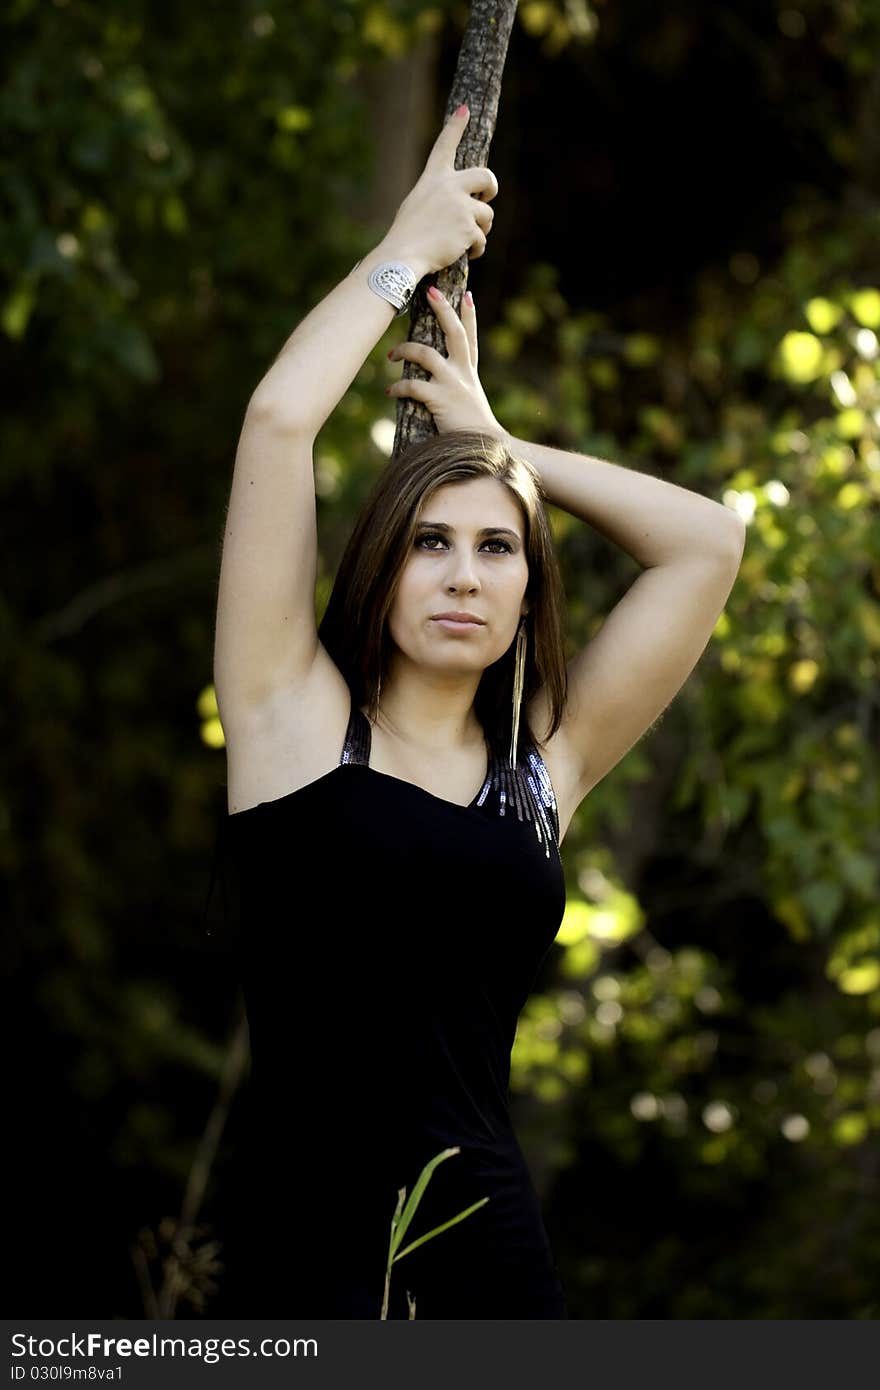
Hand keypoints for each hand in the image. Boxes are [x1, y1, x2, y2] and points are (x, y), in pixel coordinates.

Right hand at [385, 107, 497, 276]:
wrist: (403, 254)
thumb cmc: (406, 234)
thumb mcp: (417, 205)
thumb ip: (439, 198)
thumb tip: (461, 205)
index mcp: (433, 178)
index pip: (445, 145)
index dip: (455, 126)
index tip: (465, 109)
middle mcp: (449, 186)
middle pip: (486, 177)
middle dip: (490, 189)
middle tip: (485, 200)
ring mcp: (460, 206)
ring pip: (486, 215)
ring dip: (481, 229)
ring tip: (465, 241)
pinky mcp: (468, 227)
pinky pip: (481, 239)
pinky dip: (476, 249)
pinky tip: (465, 254)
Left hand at [386, 287, 504, 437]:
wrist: (483, 449)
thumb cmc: (472, 432)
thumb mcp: (468, 403)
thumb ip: (456, 390)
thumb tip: (435, 385)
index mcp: (469, 373)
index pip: (470, 338)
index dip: (469, 316)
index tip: (466, 294)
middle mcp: (463, 373)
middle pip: (454, 332)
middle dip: (443, 310)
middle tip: (430, 291)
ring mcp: (453, 384)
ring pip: (426, 354)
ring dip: (405, 350)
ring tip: (391, 354)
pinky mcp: (441, 399)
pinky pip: (414, 386)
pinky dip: (399, 388)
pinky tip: (391, 391)